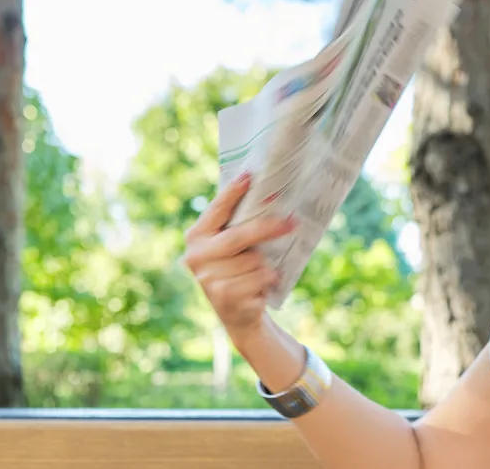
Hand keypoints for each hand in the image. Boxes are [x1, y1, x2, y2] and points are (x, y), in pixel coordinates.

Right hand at [182, 172, 297, 336]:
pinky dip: (267, 281)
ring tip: (259, 274)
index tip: (250, 175)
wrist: (237, 314)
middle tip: (293, 222)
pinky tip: (259, 289)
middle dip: (269, 227)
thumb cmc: (237, 271)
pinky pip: (260, 279)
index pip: (217, 210)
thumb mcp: (231, 248)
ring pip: (254, 260)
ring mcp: (208, 278)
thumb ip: (237, 226)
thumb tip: (268, 195)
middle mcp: (197, 257)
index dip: (232, 192)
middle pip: (239, 236)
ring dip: (266, 266)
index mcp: (196, 237)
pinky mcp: (225, 296)